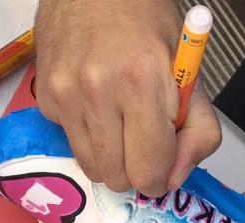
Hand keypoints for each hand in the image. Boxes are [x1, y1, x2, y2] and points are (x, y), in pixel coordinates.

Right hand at [34, 0, 220, 195]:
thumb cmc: (145, 21)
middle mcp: (98, 92)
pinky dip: (87, 135)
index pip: (149, 170)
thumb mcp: (188, 71)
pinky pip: (71, 144)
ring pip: (92, 169)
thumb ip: (198, 130)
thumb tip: (175, 177)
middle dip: (135, 170)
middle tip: (143, 143)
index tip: (164, 162)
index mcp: (142, 82)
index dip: (162, 175)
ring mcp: (66, 96)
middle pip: (118, 179)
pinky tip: (96, 104)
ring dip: (111, 158)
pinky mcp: (46, 99)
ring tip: (120, 124)